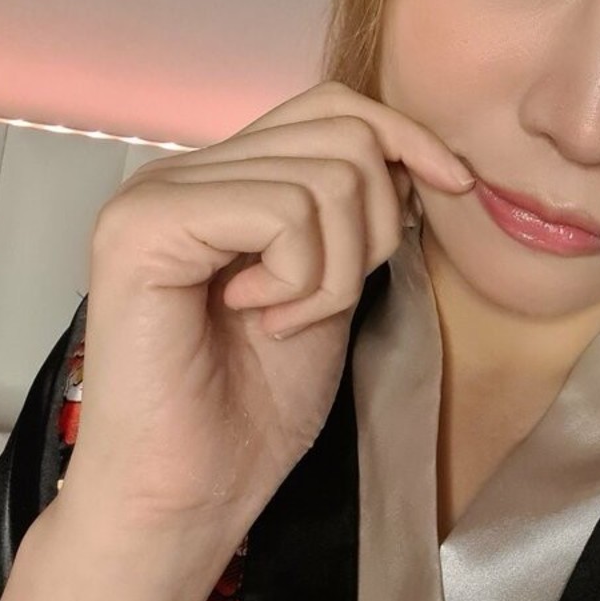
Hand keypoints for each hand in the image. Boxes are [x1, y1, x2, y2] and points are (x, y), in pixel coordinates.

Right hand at [56, 80, 473, 546]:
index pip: (331, 106)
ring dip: (337, 270)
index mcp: (220, 180)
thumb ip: (354, 218)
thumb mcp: (331, 287)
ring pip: (327, 177)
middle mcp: (181, 172)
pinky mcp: (145, 228)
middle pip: (342, 133)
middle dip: (376, 227)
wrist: (188, 494)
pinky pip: (284, 213)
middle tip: (326, 302)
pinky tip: (258, 318)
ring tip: (286, 320)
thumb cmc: (251, 408)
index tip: (454, 186)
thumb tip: (416, 159)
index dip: (406, 136)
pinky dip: (302, 279)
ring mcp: (157, 194)